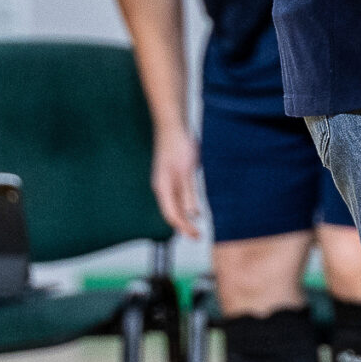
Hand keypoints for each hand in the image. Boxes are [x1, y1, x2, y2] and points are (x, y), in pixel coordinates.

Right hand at [150, 126, 202, 240]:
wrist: (172, 125)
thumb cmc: (179, 146)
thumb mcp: (187, 172)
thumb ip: (188, 193)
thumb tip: (191, 214)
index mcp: (163, 188)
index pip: (172, 215)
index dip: (184, 228)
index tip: (197, 236)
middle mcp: (162, 187)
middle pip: (172, 212)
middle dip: (184, 226)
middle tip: (198, 236)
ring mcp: (165, 181)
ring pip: (174, 204)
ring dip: (185, 216)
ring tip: (196, 226)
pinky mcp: (171, 174)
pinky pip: (177, 195)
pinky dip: (185, 204)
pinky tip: (194, 207)